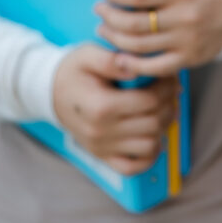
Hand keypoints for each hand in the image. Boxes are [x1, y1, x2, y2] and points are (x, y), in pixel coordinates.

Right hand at [53, 44, 177, 175]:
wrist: (51, 92)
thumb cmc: (75, 71)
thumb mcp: (88, 54)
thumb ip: (111, 59)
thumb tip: (135, 67)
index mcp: (100, 106)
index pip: (149, 101)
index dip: (167, 87)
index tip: (169, 77)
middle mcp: (100, 131)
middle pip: (154, 123)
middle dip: (169, 104)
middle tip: (170, 91)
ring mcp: (101, 147)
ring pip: (149, 145)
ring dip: (163, 127)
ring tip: (161, 109)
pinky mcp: (102, 156)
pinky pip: (132, 167)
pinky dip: (149, 155)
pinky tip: (152, 135)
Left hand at [94, 0, 221, 76]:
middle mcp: (184, 18)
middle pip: (132, 23)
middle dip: (108, 16)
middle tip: (98, 9)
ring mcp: (186, 41)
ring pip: (138, 45)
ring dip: (114, 37)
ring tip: (103, 28)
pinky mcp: (189, 59)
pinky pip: (154, 67)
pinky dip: (133, 65)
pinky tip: (120, 56)